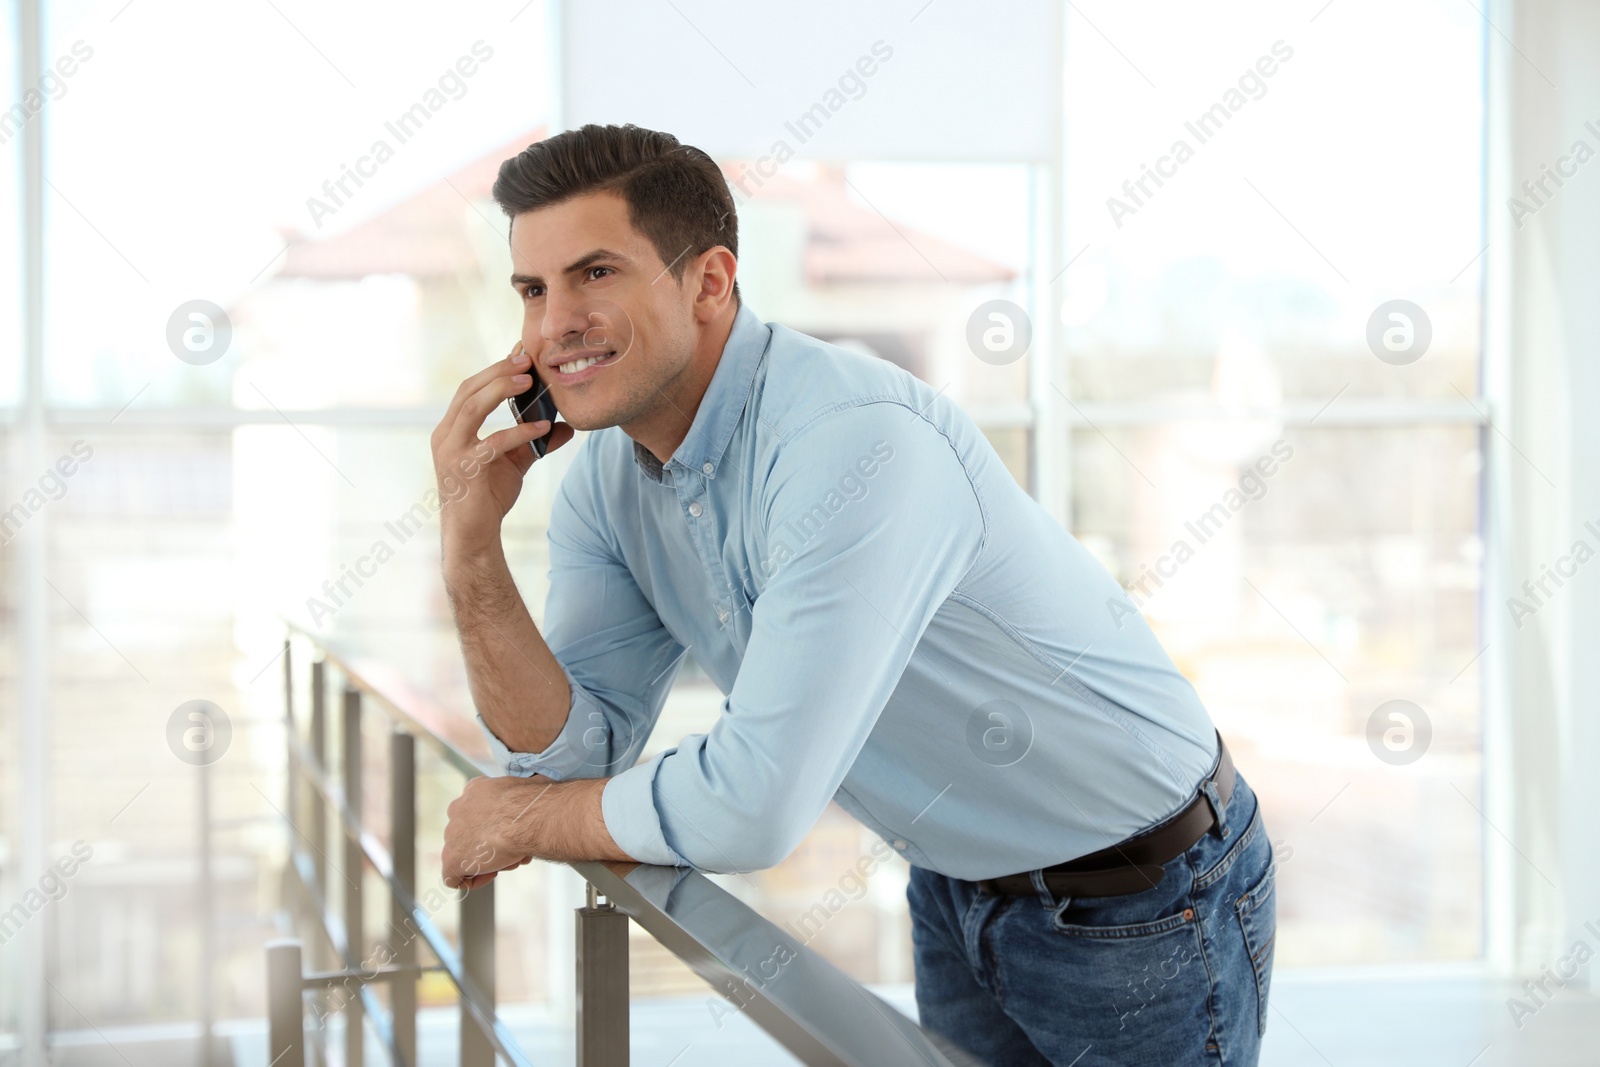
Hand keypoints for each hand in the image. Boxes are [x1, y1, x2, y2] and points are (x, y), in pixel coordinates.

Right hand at [430, 341, 576, 559]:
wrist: (473, 537)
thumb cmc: (488, 498)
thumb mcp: (514, 463)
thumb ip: (534, 442)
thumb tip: (567, 427)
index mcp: (452, 429)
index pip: (470, 388)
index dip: (494, 369)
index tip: (521, 353)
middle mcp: (445, 435)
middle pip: (468, 390)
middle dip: (497, 371)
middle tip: (526, 359)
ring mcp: (450, 452)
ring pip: (472, 408)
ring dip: (500, 390)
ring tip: (529, 380)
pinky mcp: (463, 471)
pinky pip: (491, 444)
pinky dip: (517, 433)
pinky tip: (542, 427)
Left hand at [441, 774, 547, 889]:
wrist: (526, 818)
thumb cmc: (535, 802)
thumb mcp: (531, 786)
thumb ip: (522, 795)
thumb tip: (538, 792)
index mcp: (474, 789)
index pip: (479, 811)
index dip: (495, 825)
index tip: (511, 833)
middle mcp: (458, 809)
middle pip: (472, 833)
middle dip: (491, 845)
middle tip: (513, 849)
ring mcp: (452, 834)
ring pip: (465, 853)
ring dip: (486, 861)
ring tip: (510, 860)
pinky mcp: (451, 858)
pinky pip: (454, 876)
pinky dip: (472, 879)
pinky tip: (492, 873)